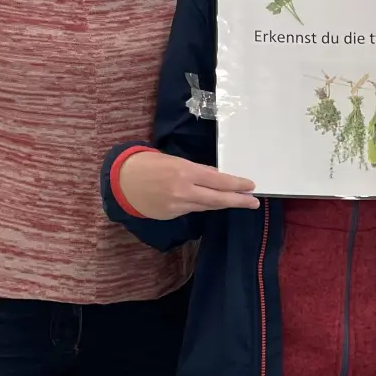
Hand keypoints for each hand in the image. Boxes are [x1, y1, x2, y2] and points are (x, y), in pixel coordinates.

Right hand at [119, 150, 259, 219]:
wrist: (122, 181)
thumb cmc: (149, 164)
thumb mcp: (175, 160)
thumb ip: (197, 171)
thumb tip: (216, 178)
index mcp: (185, 172)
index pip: (219, 181)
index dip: (237, 184)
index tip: (251, 186)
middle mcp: (184, 192)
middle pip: (218, 199)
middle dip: (238, 200)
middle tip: (254, 202)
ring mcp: (178, 206)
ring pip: (207, 206)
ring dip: (223, 204)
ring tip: (239, 202)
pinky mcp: (172, 215)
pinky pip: (193, 210)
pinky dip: (203, 205)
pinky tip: (212, 202)